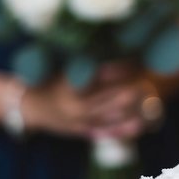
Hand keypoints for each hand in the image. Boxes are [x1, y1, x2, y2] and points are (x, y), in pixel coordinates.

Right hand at [24, 62, 156, 140]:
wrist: (29, 107)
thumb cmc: (50, 81)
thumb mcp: (65, 69)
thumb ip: (87, 62)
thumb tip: (115, 46)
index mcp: (71, 85)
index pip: (104, 75)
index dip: (124, 67)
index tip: (137, 59)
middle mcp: (76, 105)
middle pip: (113, 96)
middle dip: (133, 85)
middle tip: (147, 75)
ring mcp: (79, 121)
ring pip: (114, 114)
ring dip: (134, 106)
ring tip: (149, 93)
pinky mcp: (81, 131)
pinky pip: (106, 132)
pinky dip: (124, 128)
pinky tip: (140, 123)